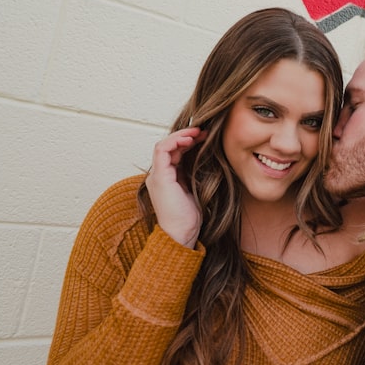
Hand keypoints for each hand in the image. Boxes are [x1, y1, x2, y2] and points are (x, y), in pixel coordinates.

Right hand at [145, 127, 207, 247]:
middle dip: (187, 135)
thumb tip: (207, 159)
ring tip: (198, 132)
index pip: (174, 152)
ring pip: (164, 145)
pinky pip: (162, 150)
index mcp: (166, 178)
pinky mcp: (159, 177)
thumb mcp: (194, 189)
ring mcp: (157, 175)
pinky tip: (190, 139)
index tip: (205, 137)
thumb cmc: (190, 217)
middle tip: (204, 131)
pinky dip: (175, 141)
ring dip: (181, 135)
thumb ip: (194, 174)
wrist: (181, 233)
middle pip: (169, 147)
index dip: (188, 142)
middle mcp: (158, 175)